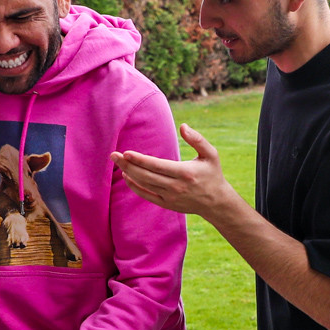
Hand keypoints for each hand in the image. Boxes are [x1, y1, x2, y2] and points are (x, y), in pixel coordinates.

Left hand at [112, 123, 239, 220]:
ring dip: (129, 173)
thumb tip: (183, 126)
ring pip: (144, 184)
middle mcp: (175, 187)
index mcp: (185, 173)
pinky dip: (135, 186)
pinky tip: (126, 176)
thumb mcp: (211, 154)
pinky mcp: (167, 204)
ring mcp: (170, 197)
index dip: (140, 160)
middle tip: (113, 155)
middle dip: (128, 165)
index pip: (157, 166)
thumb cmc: (212, 174)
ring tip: (117, 162)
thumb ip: (197, 139)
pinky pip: (147, 195)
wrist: (216, 202)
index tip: (126, 152)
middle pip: (146, 176)